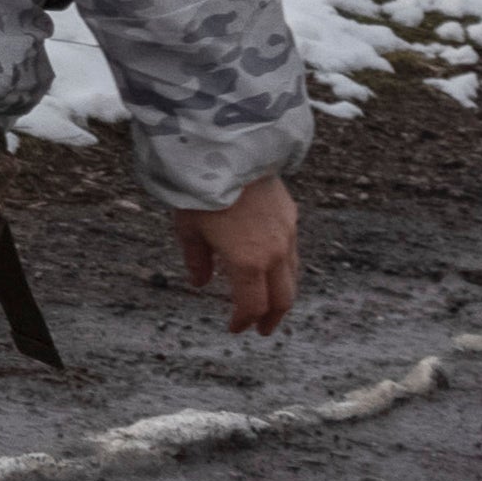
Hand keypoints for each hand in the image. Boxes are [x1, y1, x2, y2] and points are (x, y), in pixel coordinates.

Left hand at [174, 174, 300, 334]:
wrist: (231, 151)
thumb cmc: (202, 192)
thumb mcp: (189, 229)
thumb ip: (197, 260)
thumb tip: (200, 283)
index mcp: (248, 262)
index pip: (252, 305)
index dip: (244, 321)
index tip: (235, 328)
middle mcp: (274, 253)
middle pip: (283, 298)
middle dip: (272, 317)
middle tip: (262, 329)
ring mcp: (287, 233)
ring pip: (292, 275)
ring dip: (282, 294)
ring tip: (270, 302)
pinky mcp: (291, 214)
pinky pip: (292, 250)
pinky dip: (284, 267)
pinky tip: (272, 265)